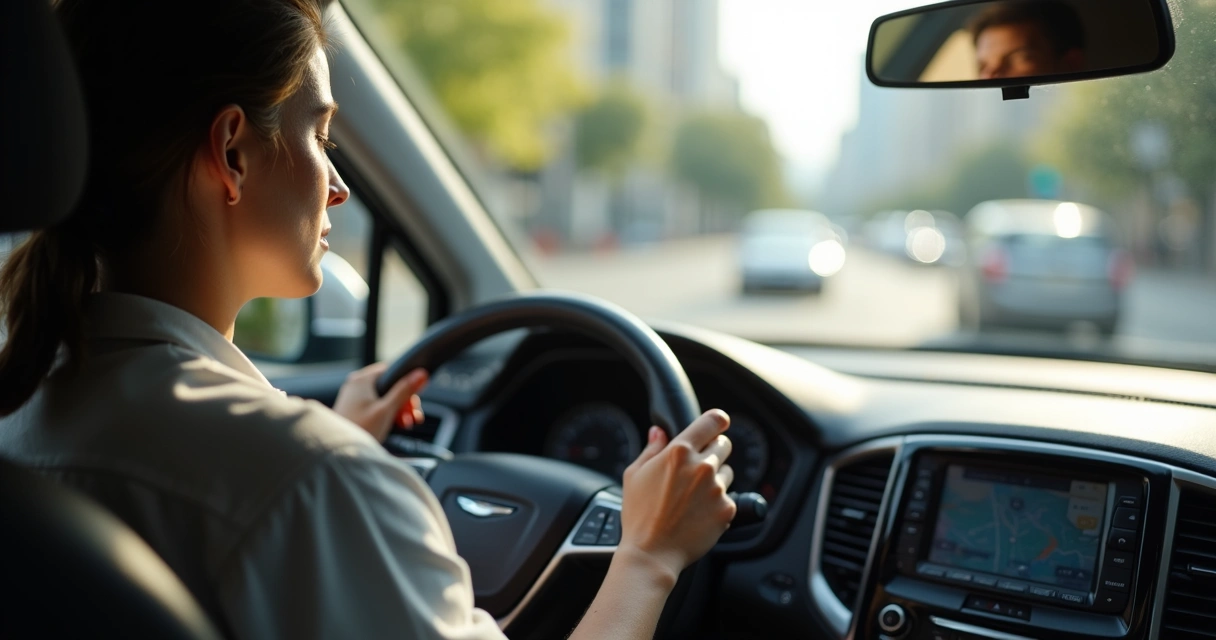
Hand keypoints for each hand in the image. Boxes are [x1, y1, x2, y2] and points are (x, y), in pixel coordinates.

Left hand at [332, 363, 427, 441]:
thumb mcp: (387, 410)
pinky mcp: (353, 410)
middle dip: (404, 401)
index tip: (414, 397)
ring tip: (404, 424)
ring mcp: (353, 398)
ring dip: (397, 409)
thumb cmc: (359, 430)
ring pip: (383, 398)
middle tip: (412, 416)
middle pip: (388, 386)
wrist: (338, 454)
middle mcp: (355, 385)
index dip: (406, 382)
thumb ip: (404, 391)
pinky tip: (393, 425)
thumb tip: (421, 374)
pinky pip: (375, 407)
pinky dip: (386, 414)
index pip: (390, 370)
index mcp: (362, 380)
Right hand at [617, 409, 735, 581]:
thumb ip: (651, 448)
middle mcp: (702, 466)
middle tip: (696, 469)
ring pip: (727, 473)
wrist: (651, 553)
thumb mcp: (634, 475)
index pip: (713, 421)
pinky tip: (698, 514)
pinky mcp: (727, 509)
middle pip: (724, 445)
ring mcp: (717, 488)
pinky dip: (717, 504)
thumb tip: (659, 432)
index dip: (717, 421)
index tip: (717, 425)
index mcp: (679, 452)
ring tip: (693, 498)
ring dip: (716, 479)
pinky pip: (729, 498)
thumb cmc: (639, 515)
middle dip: (713, 452)